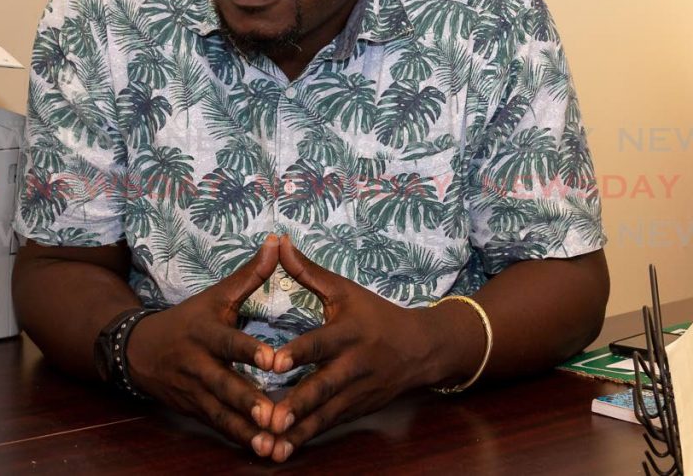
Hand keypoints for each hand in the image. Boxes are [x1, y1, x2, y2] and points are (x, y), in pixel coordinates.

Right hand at [127, 233, 280, 457]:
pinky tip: (265, 452)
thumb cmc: (189, 319)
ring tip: (273, 444)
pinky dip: (241, 440)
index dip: (250, 351)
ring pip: (223, 415)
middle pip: (225, 386)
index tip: (273, 359)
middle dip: (250, 402)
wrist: (138, 351)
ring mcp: (196, 393)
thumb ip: (249, 274)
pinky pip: (220, 428)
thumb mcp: (215, 295)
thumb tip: (276, 242)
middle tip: (276, 415)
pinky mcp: (196, 412)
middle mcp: (199, 366)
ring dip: (248, 431)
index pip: (229, 343)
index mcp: (206, 334)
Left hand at [264, 235, 455, 461]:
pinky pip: (329, 427)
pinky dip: (308, 439)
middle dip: (297, 403)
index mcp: (348, 333)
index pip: (320, 343)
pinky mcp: (356, 411)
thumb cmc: (375, 314)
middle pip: (323, 387)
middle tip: (270, 417)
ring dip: (299, 431)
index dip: (297, 353)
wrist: (422, 349)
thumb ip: (308, 271)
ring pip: (325, 415)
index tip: (272, 363)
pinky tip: (282, 451)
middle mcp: (354, 366)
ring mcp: (357, 393)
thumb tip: (279, 242)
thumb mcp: (345, 290)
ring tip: (271, 446)